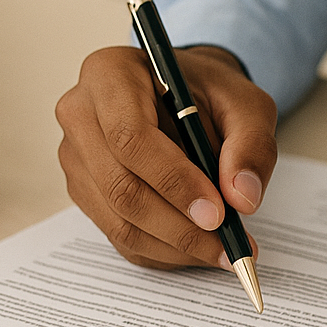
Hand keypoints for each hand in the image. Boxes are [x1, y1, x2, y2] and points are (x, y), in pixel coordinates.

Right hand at [56, 43, 277, 269]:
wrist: (186, 98)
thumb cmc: (210, 94)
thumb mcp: (246, 105)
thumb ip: (251, 145)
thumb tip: (242, 198)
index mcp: (110, 74)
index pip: (130, 137)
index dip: (174, 181)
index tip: (218, 213)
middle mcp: (80, 114)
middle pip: (120, 186)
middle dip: (179, 226)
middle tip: (228, 246)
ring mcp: (76, 157)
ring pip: (119, 220)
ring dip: (175, 246)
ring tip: (223, 251)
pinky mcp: (85, 192)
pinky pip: (120, 235)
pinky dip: (164, 252)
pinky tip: (200, 249)